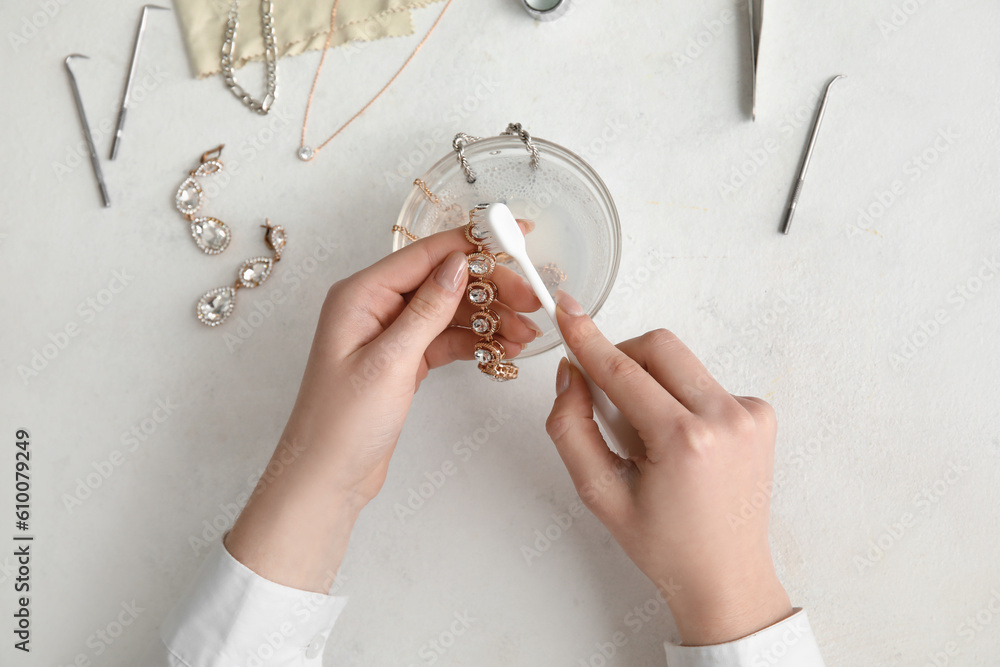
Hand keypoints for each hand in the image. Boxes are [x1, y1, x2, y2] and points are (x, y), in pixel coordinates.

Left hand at [225, 224, 539, 591]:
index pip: (426, 254)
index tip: (515, 236)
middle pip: (444, 280)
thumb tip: (458, 265)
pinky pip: (447, 339)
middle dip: (490, 288)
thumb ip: (426, 310)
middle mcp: (375, 307)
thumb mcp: (390, 362)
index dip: (474, 243)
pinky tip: (503, 349)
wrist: (327, 478)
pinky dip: (475, 342)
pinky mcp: (404, 360)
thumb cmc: (341, 424)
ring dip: (489, 319)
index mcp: (361, 295)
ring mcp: (390, 334)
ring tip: (527, 334)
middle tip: (532, 301)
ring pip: (450, 311)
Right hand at [545, 292, 792, 645]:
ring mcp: (750, 414)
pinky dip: (682, 400)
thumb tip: (571, 375)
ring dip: (653, 384)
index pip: (622, 371)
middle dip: (623, 358)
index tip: (567, 309)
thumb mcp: (599, 493)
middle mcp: (726, 418)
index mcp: (684, 440)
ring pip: (682, 363)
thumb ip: (571, 428)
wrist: (726, 576)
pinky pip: (706, 383)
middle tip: (607, 398)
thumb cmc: (663, 544)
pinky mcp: (761, 415)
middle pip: (659, 347)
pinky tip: (681, 445)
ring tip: (650, 439)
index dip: (588, 339)